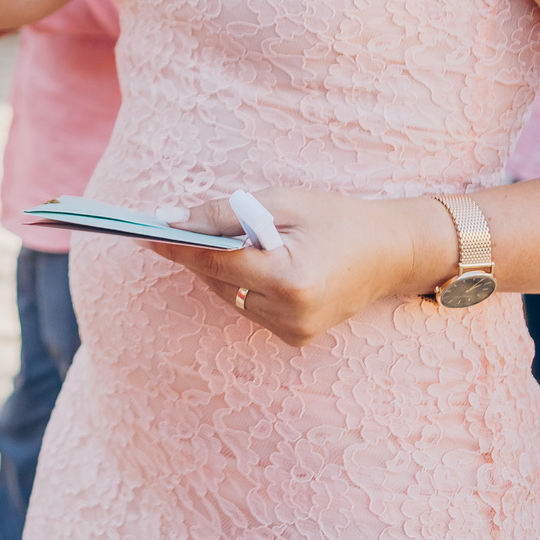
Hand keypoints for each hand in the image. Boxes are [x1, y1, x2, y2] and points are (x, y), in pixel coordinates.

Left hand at [146, 186, 447, 347]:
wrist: (393, 252)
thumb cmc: (339, 218)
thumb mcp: (283, 202)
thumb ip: (225, 213)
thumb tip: (173, 219)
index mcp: (290, 280)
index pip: (216, 261)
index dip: (179, 246)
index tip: (146, 232)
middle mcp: (290, 314)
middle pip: (219, 281)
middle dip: (195, 254)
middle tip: (167, 228)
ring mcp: (294, 332)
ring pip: (229, 297)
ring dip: (218, 270)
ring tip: (205, 240)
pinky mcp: (295, 337)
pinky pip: (248, 307)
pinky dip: (240, 285)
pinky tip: (244, 262)